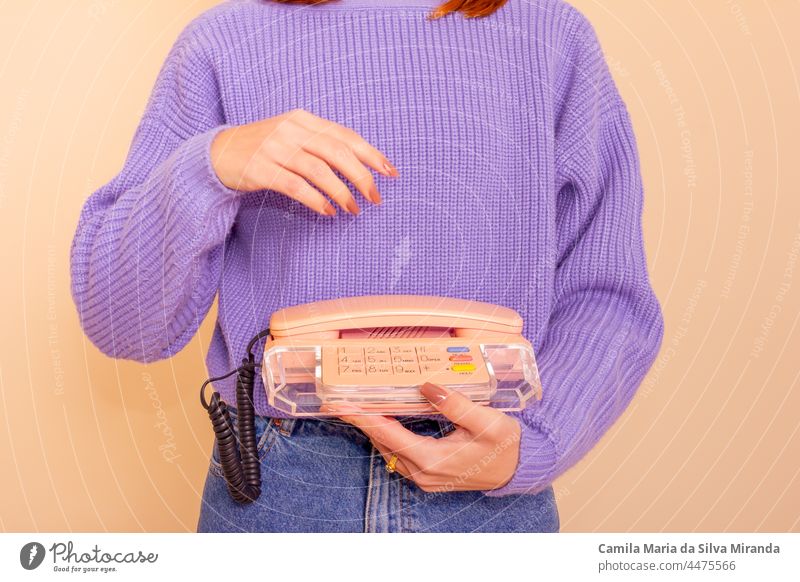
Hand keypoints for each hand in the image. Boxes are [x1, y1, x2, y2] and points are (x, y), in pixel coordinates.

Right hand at [210, 108, 398, 215]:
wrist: (218, 153)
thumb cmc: (264, 149)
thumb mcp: (293, 137)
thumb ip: (322, 145)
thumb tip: (362, 165)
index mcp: (304, 119)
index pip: (345, 135)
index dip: (371, 154)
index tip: (391, 172)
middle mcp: (291, 129)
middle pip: (336, 152)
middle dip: (361, 177)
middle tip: (375, 198)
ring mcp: (274, 148)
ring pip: (318, 170)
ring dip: (341, 192)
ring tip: (354, 209)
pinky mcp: (261, 169)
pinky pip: (295, 186)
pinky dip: (315, 200)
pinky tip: (328, 211)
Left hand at [323, 383, 521, 491]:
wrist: (518, 469)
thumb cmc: (505, 444)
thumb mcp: (486, 421)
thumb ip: (455, 404)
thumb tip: (427, 386)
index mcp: (433, 459)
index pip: (388, 435)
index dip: (363, 418)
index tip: (341, 405)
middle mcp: (423, 473)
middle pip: (382, 443)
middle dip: (361, 421)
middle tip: (340, 401)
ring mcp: (424, 478)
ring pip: (388, 451)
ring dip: (373, 429)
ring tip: (357, 407)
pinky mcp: (428, 476)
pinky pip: (399, 455)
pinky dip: (387, 437)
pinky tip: (384, 422)